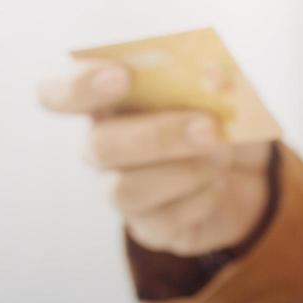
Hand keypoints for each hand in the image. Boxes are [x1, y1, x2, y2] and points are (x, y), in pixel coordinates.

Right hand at [37, 60, 271, 255]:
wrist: (245, 171)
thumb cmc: (218, 115)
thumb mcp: (221, 88)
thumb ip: (211, 75)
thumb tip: (216, 77)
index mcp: (106, 100)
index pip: (57, 94)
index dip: (78, 86)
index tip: (122, 77)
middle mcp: (103, 146)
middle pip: (100, 147)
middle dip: (158, 137)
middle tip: (210, 128)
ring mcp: (120, 190)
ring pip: (124, 191)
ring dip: (182, 173)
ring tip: (222, 158)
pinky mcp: (150, 227)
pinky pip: (163, 222)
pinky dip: (200, 200)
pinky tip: (220, 184)